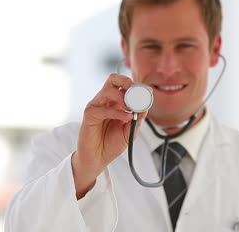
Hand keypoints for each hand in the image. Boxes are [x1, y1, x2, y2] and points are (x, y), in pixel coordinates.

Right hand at [72, 74, 147, 198]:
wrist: (98, 159)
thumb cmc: (111, 144)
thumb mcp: (130, 131)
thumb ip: (138, 118)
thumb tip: (146, 105)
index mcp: (115, 102)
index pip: (124, 85)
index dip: (137, 86)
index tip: (148, 92)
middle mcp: (104, 101)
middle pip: (112, 79)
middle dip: (126, 81)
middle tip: (137, 91)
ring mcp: (96, 106)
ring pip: (107, 91)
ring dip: (122, 97)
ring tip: (131, 109)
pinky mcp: (89, 116)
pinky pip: (102, 109)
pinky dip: (117, 112)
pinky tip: (126, 118)